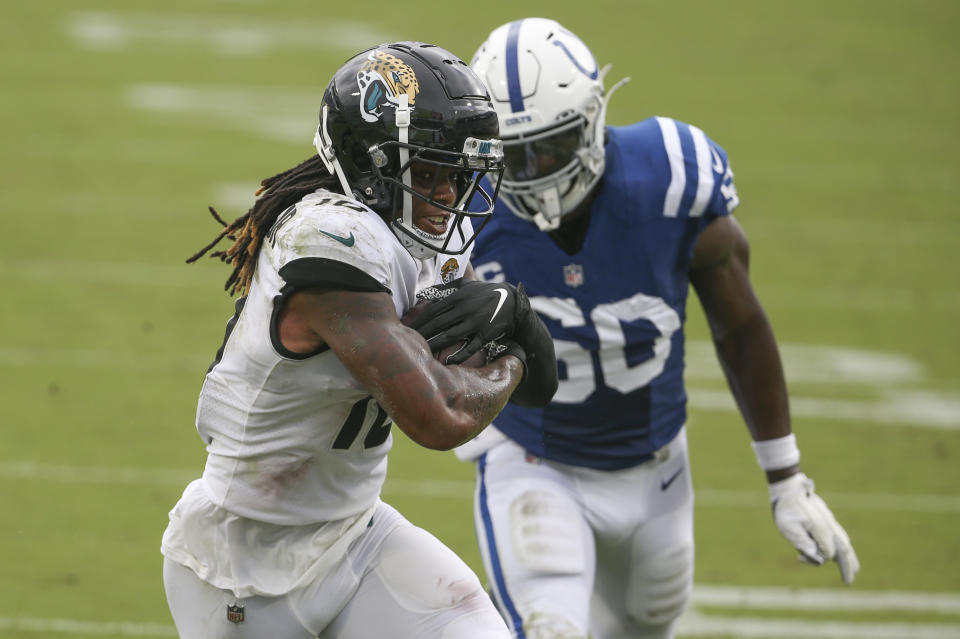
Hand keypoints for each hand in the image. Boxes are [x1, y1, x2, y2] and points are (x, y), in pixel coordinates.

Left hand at [408, 280, 557, 405]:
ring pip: (450, 335)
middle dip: (421, 334)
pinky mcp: (486, 334)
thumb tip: (422, 293)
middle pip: (438, 324)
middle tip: (407, 343)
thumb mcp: (465, 285)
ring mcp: (476, 322)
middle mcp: (465, 309)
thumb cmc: (484, 293)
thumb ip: (444, 288)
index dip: (419, 321)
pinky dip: (459, 354)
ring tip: (421, 352)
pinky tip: (448, 361)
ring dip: (435, 345)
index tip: (406, 329)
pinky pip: (471, 346)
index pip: (433, 310)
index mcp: (458, 297)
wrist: (511, 301)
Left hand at [768, 472, 859, 583]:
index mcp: (820, 528)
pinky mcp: (828, 517)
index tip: (799, 558)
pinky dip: (845, 546)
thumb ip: (802, 542)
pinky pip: (840, 535)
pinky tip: (845, 552)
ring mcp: (830, 521)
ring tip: (855, 570)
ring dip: (849, 557)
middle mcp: (829, 525)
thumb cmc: (785, 508)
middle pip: (844, 549)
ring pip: (845, 542)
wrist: (789, 486)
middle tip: (849, 581)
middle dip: (847, 566)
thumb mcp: (787, 527)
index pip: (827, 552)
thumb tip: (817, 557)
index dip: (817, 559)